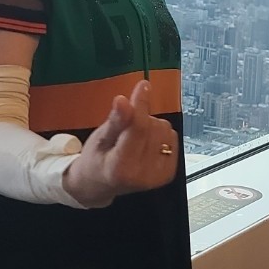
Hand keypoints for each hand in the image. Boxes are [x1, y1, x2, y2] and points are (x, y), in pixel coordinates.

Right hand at [62, 79, 178, 207]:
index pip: (138, 129)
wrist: (100, 184)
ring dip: (150, 126)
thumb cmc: (96, 159)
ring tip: (133, 139)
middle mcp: (143, 175)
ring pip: (164, 129)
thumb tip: (122, 99)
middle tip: (124, 130)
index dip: (141, 104)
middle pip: (152, 126)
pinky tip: (145, 144)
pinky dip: (159, 135)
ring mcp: (158, 175)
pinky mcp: (169, 172)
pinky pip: (172, 136)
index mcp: (121, 168)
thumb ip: (115, 120)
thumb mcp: (99, 138)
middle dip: (140, 118)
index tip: (143, 85)